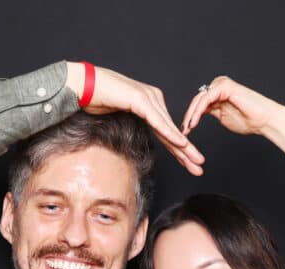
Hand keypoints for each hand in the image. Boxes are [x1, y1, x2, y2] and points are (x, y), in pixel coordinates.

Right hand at [67, 62, 204, 174]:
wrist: (84, 85)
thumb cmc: (98, 100)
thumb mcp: (120, 116)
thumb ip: (133, 123)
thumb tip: (136, 137)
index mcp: (150, 104)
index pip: (167, 132)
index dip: (179, 150)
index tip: (190, 164)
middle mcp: (153, 99)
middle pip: (172, 132)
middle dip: (187, 152)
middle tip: (200, 167)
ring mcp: (148, 98)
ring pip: (169, 128)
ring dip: (184, 147)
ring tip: (196, 161)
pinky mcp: (140, 99)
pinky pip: (158, 121)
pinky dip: (170, 133)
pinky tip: (181, 144)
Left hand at [181, 75, 283, 136]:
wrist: (265, 121)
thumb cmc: (249, 121)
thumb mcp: (223, 118)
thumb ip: (211, 113)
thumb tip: (197, 116)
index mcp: (217, 94)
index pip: (198, 104)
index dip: (190, 117)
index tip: (184, 132)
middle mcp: (218, 87)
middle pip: (197, 100)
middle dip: (188, 116)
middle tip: (182, 131)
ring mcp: (222, 85)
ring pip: (199, 99)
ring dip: (191, 115)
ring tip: (187, 129)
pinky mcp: (225, 86)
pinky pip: (206, 99)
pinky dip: (198, 111)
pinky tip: (194, 123)